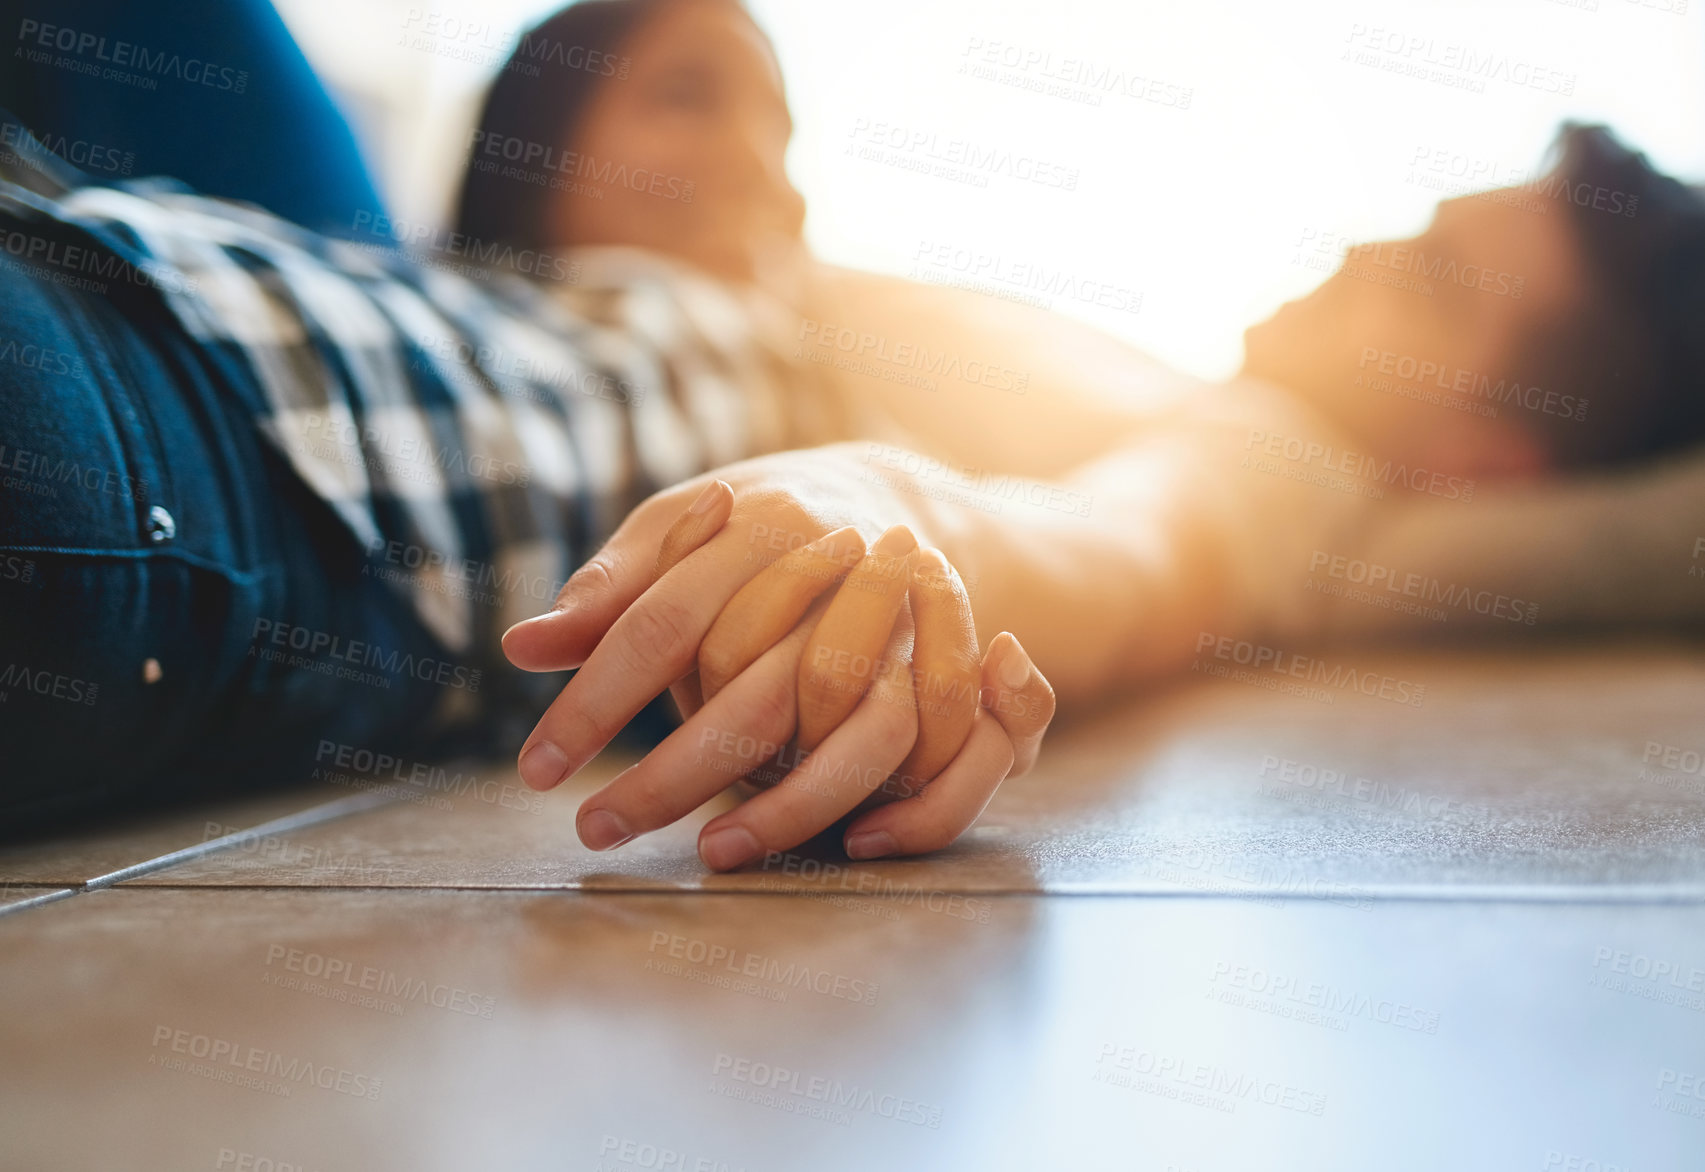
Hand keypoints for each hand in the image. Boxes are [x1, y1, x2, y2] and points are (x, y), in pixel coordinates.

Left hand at [501, 448, 1054, 868]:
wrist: (895, 505)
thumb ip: (611, 590)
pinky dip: (870, 798)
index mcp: (757, 525)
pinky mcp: (943, 665)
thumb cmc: (758, 527)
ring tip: (705, 853)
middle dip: (670, 775)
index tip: (538, 773)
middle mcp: (835, 569)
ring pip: (836, 722)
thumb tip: (519, 647)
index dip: (597, 702)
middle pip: (747, 688)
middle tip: (594, 833)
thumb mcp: (679, 529)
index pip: (661, 624)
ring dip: (776, 804)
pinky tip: (819, 836)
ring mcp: (897, 618)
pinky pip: (919, 746)